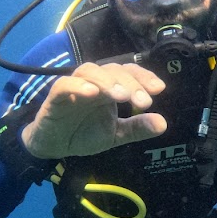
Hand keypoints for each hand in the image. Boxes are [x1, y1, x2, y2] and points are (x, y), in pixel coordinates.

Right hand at [22, 62, 166, 158]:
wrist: (53, 147)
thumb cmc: (83, 135)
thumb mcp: (115, 135)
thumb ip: (137, 128)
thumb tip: (163, 124)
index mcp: (109, 89)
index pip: (128, 73)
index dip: (143, 76)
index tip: (158, 89)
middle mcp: (94, 84)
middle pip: (112, 70)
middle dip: (130, 83)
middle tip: (143, 101)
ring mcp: (74, 88)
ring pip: (90, 70)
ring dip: (107, 80)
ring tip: (121, 96)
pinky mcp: (55, 97)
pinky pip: (64, 85)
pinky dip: (78, 86)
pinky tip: (92, 93)